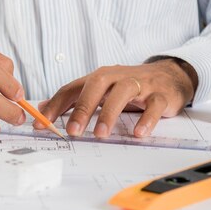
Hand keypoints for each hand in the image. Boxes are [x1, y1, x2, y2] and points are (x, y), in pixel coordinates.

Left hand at [33, 59, 197, 137]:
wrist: (169, 75)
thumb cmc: (129, 85)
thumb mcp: (100, 89)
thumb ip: (72, 98)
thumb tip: (41, 108)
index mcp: (100, 76)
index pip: (73, 88)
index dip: (56, 104)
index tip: (42, 124)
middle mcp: (117, 76)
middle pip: (96, 84)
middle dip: (82, 107)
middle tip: (73, 130)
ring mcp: (140, 84)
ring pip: (123, 92)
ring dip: (110, 113)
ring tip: (100, 134)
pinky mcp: (161, 94)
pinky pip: (154, 105)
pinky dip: (146, 119)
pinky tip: (138, 133)